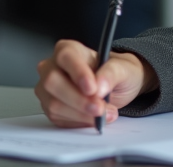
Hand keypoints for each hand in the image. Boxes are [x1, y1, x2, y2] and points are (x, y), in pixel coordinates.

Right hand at [35, 39, 157, 127]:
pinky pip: (58, 118)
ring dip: (81, 114)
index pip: (66, 56)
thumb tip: (100, 85)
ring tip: (104, 115)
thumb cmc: (117, 72)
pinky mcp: (50, 108)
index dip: (77, 72)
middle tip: (100, 108)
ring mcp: (49, 89)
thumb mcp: (124, 68)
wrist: (117, 88)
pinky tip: (94, 119)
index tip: (92, 88)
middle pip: (53, 82)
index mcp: (70, 50)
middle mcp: (53, 67)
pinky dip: (78, 122)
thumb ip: (112, 73)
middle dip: (78, 99)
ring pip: (54, 103)